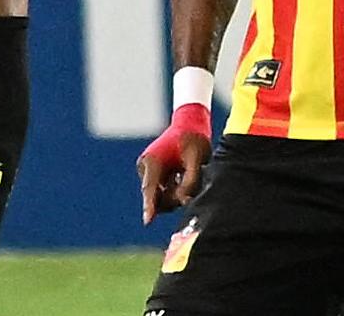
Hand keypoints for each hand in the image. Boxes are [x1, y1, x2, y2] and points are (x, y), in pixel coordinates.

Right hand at [136, 102, 212, 223]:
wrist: (191, 122)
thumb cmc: (194, 138)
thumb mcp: (197, 158)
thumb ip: (191, 180)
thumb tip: (183, 200)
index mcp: (153, 161)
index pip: (150, 189)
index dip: (150, 206)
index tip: (147, 222)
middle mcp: (147, 166)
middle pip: (156, 196)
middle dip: (173, 198)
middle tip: (190, 192)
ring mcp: (149, 170)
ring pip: (160, 195)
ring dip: (175, 194)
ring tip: (189, 176)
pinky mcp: (155, 173)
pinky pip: (163, 190)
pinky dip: (175, 189)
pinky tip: (184, 175)